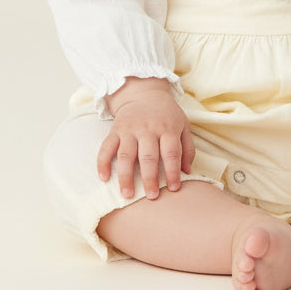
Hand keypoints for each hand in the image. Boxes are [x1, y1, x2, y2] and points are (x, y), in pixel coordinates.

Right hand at [97, 77, 194, 199]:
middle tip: (151, 197)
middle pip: (148, 156)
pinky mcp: (115, 130)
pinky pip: (106, 147)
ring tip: (127, 194)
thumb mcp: (183, 125)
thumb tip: (187, 172)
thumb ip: (187, 149)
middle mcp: (148, 129)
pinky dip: (102, 162)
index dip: (172, 172)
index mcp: (167, 128)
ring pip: (126, 155)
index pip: (171, 153)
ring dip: (125, 176)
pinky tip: (103, 178)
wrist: (144, 92)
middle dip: (149, 178)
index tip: (173, 188)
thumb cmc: (166, 114)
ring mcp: (129, 129)